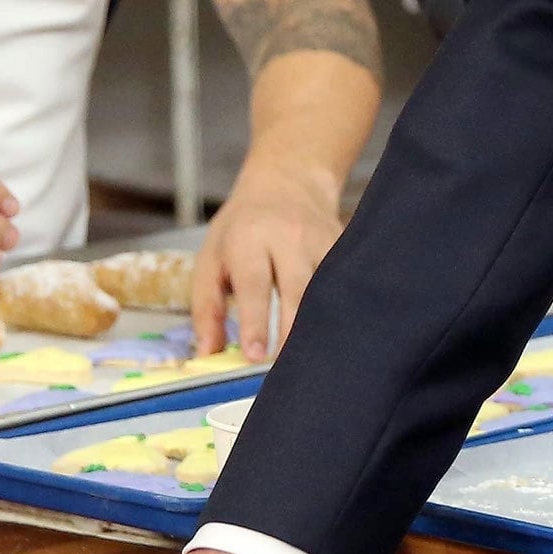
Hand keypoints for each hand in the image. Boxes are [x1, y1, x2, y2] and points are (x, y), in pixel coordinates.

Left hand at [194, 161, 346, 359]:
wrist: (288, 184)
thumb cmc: (242, 229)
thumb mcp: (211, 258)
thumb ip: (206, 308)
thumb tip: (207, 354)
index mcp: (249, 238)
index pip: (254, 285)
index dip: (255, 322)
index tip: (255, 356)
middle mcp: (290, 236)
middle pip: (297, 290)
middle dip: (291, 332)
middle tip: (283, 369)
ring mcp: (323, 240)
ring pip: (327, 289)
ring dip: (321, 325)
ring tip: (313, 360)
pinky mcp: (345, 246)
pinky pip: (345, 283)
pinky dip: (340, 310)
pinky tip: (338, 336)